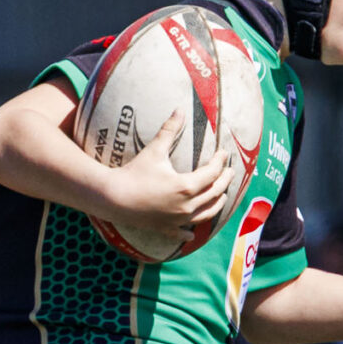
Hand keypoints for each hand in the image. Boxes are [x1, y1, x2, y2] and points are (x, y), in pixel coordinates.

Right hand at [96, 110, 235, 245]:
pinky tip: (192, 233)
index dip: (220, 162)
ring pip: (206, 214)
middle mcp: (187, 206)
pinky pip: (182, 233)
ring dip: (216, 204)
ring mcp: (178, 220)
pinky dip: (189, 232)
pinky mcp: (166, 228)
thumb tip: (180, 109)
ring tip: (221, 197)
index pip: (212, 173)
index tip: (223, 153)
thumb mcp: (154, 150)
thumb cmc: (134, 173)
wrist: (113, 198)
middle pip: (215, 193)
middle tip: (229, 171)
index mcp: (187, 186)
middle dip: (224, 181)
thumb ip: (169, 130)